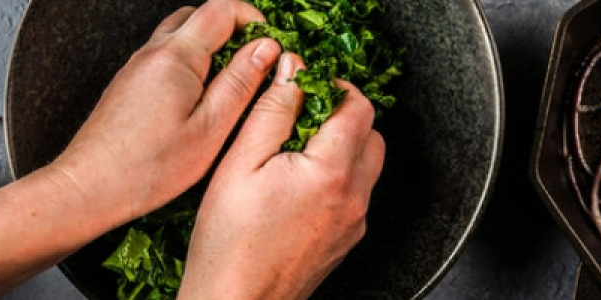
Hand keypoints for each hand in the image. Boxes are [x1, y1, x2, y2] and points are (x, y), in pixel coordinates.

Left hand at [48, 0, 280, 218]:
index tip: (271, 46)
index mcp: (176, 56)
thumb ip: (241, 83)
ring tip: (229, 89)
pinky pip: (165, 60)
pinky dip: (190, 68)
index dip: (254, 20)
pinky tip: (199, 105)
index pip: (222, 9)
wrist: (89, 187)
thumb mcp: (210, 129)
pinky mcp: (129, 85)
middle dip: (233, 32)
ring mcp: (137, 67)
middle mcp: (152, 52)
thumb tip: (267, 49)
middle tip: (254, 66)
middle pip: (199, 16)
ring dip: (210, 51)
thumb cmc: (149, 168)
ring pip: (181, 38)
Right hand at [178, 53, 385, 299]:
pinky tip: (296, 186)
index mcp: (330, 172)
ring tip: (294, 153)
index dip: (334, 87)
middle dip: (342, 116)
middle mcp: (352, 198)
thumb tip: (293, 71)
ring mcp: (353, 222)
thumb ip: (272, 112)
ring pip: (366, 165)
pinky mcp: (345, 240)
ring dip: (341, 147)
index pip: (358, 107)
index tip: (307, 87)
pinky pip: (355, 194)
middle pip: (371, 134)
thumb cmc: (229, 244)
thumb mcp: (240, 164)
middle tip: (301, 117)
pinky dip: (336, 178)